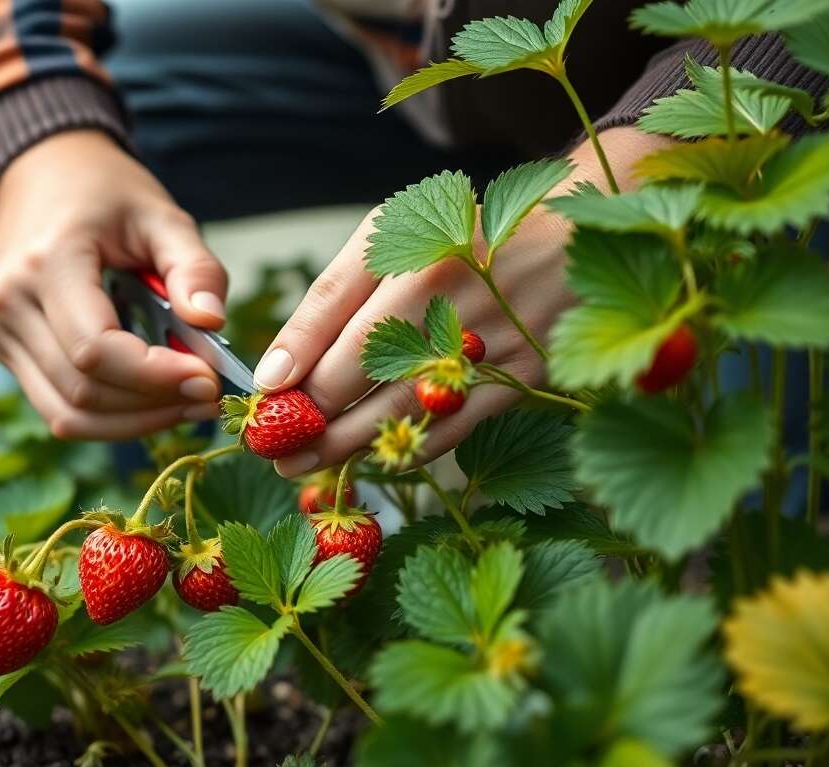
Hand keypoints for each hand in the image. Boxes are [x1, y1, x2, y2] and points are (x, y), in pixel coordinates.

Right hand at [0, 130, 227, 438]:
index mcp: (47, 261)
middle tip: (209, 397)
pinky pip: (57, 407)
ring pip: (68, 414)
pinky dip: (109, 417)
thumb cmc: (104, 194)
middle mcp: (9, 303)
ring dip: (134, 422)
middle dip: (154, 405)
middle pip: (84, 391)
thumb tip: (213, 322)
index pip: (96, 349)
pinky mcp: (1, 349)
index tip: (208, 380)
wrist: (36, 174)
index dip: (155, 377)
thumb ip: (194, 267)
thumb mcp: (160, 215)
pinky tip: (150, 401)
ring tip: (186, 404)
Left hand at [256, 127, 674, 476]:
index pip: (331, 302)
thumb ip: (338, 294)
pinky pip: (450, 427)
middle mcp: (442, 287)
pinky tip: (369, 463)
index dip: (292, 352)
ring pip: (400, 405)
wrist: (566, 240)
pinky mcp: (520, 374)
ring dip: (344, 444)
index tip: (262, 390)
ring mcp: (484, 333)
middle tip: (270, 446)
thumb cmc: (458, 244)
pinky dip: (404, 451)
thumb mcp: (396, 239)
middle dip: (307, 412)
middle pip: (359, 364)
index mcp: (405, 245)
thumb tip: (280, 368)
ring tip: (303, 465)